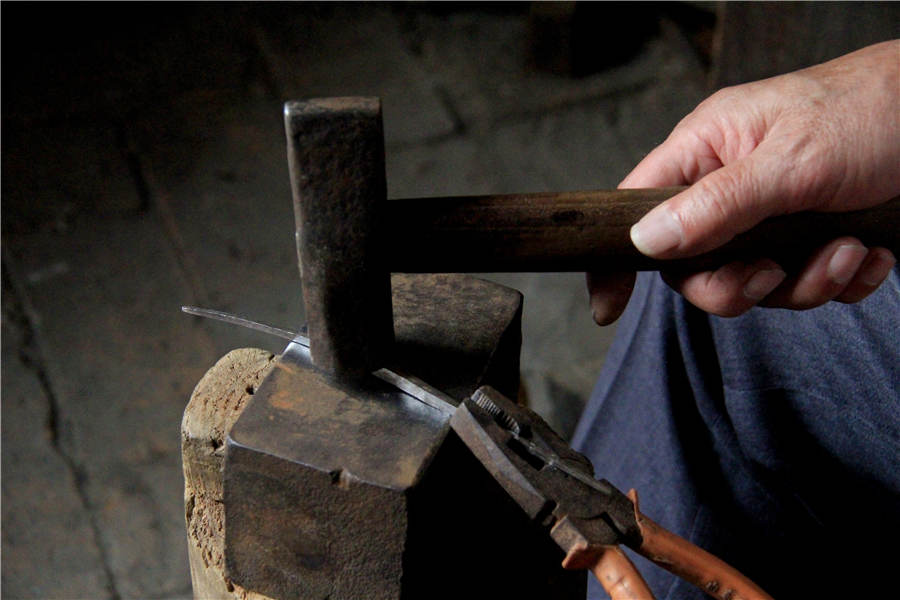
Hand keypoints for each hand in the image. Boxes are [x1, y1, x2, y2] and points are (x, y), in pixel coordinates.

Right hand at [588, 40, 898, 324]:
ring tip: (846, 250)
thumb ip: (717, 205)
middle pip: (695, 265)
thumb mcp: (792, 162)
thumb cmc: (873, 111)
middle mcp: (730, 185)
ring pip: (754, 281)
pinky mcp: (810, 235)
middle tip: (774, 274)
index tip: (608, 308)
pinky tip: (868, 252)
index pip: (636, 208)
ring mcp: (770, 214)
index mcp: (707, 150)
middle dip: (738, 285)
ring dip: (805, 281)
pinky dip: (839, 279)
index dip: (618, 257)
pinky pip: (803, 282)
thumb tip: (647, 240)